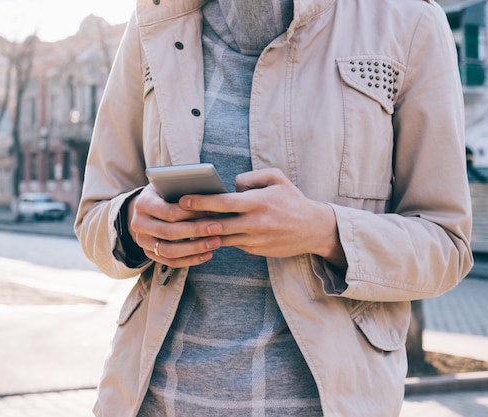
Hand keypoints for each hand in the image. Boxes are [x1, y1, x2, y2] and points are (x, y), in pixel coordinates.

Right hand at [127, 184, 222, 267]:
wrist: (147, 208)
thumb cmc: (166, 192)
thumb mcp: (171, 185)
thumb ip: (185, 190)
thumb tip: (213, 197)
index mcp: (143, 203)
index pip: (169, 212)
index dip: (192, 213)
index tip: (214, 211)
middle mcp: (138, 223)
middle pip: (169, 232)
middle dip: (196, 231)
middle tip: (218, 228)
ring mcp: (142, 241)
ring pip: (169, 251)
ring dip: (195, 249)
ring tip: (216, 242)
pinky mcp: (149, 253)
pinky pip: (171, 262)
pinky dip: (190, 260)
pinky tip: (208, 254)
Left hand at [178, 168, 346, 267]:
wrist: (314, 229)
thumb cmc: (292, 200)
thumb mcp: (276, 179)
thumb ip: (250, 177)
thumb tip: (229, 185)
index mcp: (258, 202)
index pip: (223, 202)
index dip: (201, 202)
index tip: (182, 199)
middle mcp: (255, 223)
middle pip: (216, 223)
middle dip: (193, 220)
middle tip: (173, 216)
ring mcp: (254, 239)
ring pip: (220, 238)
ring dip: (201, 234)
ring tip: (182, 227)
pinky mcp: (255, 250)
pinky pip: (231, 244)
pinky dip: (216, 240)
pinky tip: (202, 235)